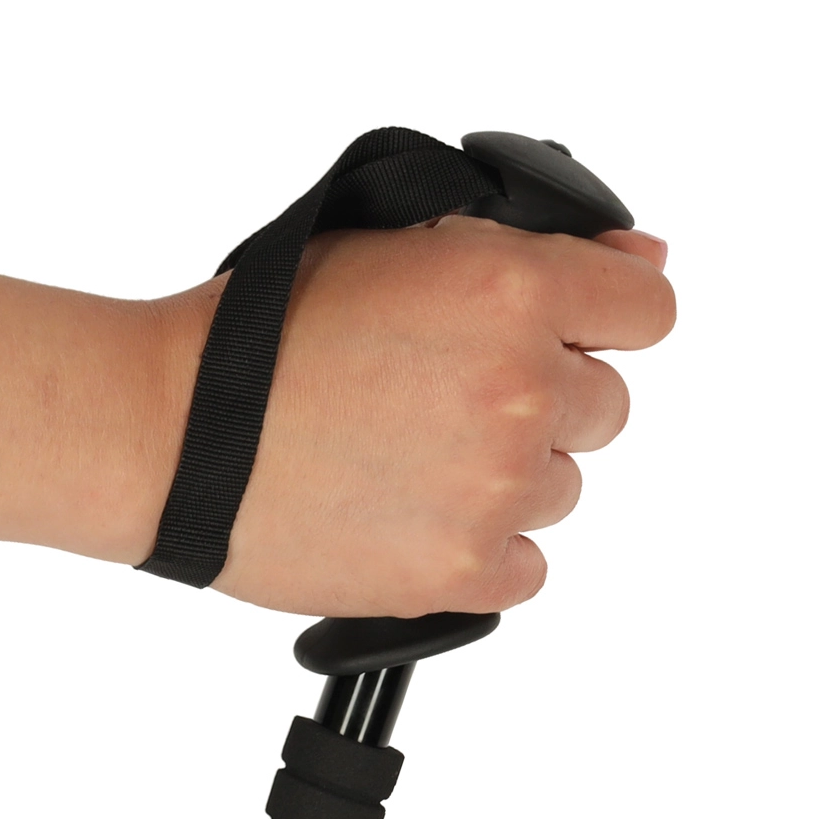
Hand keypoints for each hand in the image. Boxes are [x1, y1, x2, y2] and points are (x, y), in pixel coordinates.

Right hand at [153, 217, 673, 617]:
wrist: (172, 432)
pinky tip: (412, 516)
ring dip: (502, 475)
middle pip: (603, 408)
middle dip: (538, 399)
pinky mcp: (461, 572)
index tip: (567, 337)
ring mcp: (496, 487)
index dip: (603, 323)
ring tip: (406, 460)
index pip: (647, 311)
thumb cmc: (257, 333)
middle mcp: (519, 387)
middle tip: (444, 399)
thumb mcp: (388, 246)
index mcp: (509, 288)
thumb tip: (634, 264)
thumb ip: (524, 250)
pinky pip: (525, 566)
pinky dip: (481, 547)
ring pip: (558, 488)